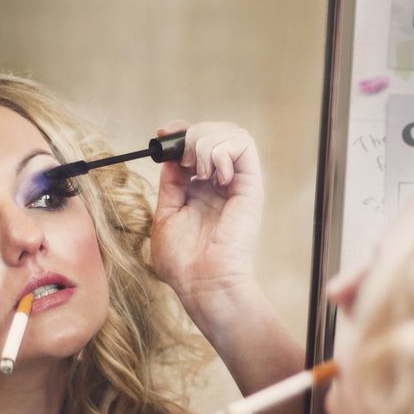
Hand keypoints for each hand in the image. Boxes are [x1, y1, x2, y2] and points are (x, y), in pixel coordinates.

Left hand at [151, 120, 263, 316]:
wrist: (202, 282)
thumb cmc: (183, 261)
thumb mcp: (166, 214)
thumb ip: (171, 183)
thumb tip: (171, 156)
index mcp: (201, 188)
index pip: (198, 143)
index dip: (181, 131)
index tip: (162, 134)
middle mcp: (221, 183)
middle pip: (215, 131)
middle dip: (192, 135)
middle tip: (182, 160)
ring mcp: (236, 183)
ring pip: (231, 133)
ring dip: (206, 143)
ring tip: (197, 171)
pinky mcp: (250, 187)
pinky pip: (244, 146)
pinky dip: (222, 151)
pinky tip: (213, 175)